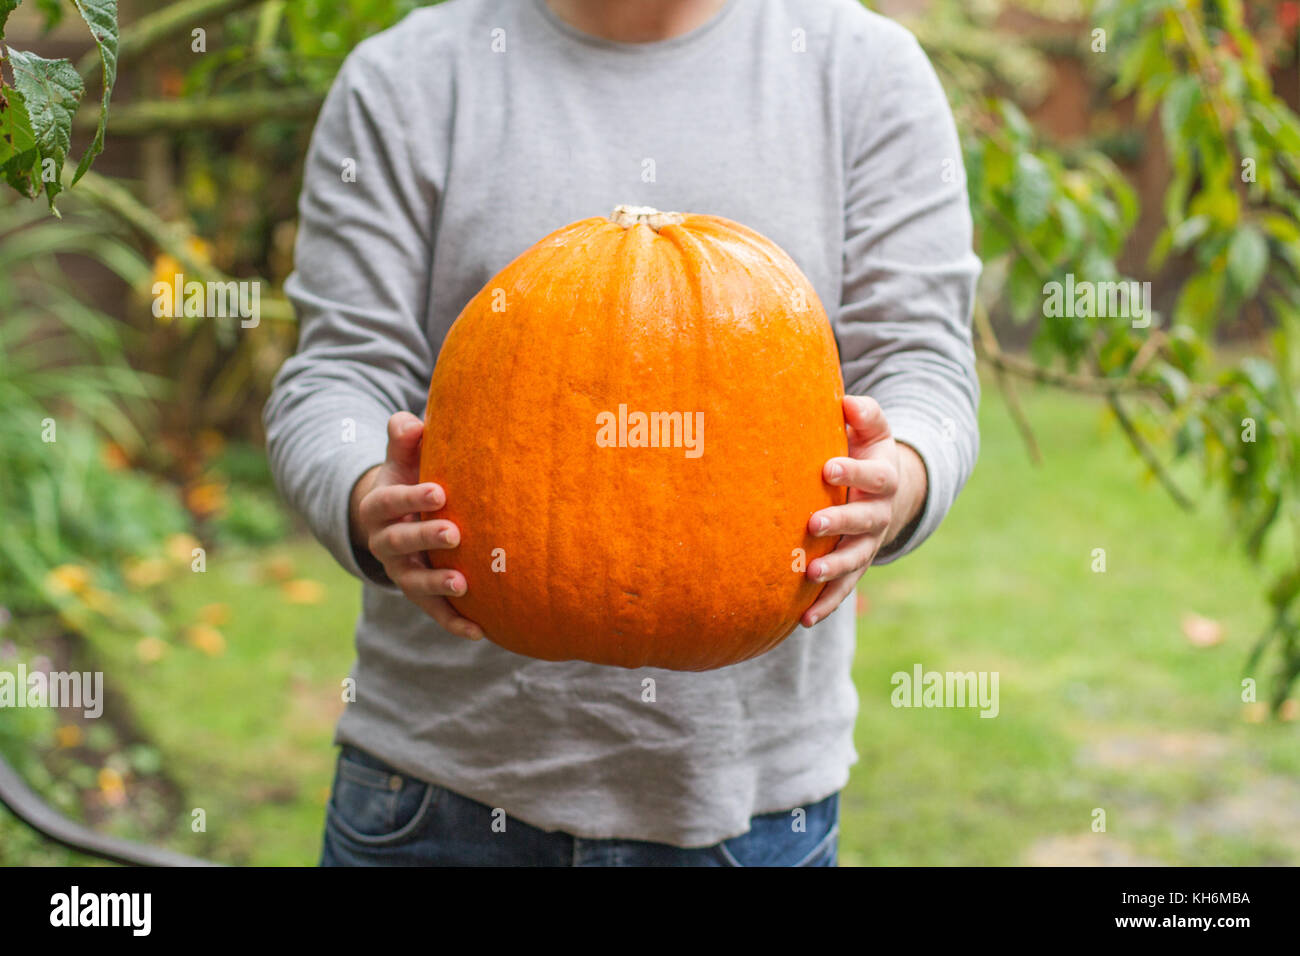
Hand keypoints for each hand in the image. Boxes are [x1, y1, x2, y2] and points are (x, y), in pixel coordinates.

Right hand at [348, 411, 483, 639]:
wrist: (396, 519)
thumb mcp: (402, 459)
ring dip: (437, 584)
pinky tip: (480, 631)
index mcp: (378, 507)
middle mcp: (385, 543)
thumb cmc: (410, 479)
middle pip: (400, 543)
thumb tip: (410, 420)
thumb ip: (404, 440)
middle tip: (455, 532)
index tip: (439, 492)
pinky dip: (454, 622)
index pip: (390, 501)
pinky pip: (435, 611)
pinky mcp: (420, 594)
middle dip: (426, 538)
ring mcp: (402, 571)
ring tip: (463, 583)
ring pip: (414, 582)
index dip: (412, 498)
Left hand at [802, 396, 927, 626]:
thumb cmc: (864, 450)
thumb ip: (864, 414)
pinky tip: (803, 619)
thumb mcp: (871, 429)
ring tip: (808, 574)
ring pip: (855, 559)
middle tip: (813, 524)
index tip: (827, 468)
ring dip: (834, 568)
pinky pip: (844, 589)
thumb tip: (847, 402)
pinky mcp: (855, 567)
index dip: (852, 472)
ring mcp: (868, 543)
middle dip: (840, 522)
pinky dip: (826, 604)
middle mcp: (880, 514)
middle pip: (865, 521)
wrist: (883, 491)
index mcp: (884, 478)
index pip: (874, 476)